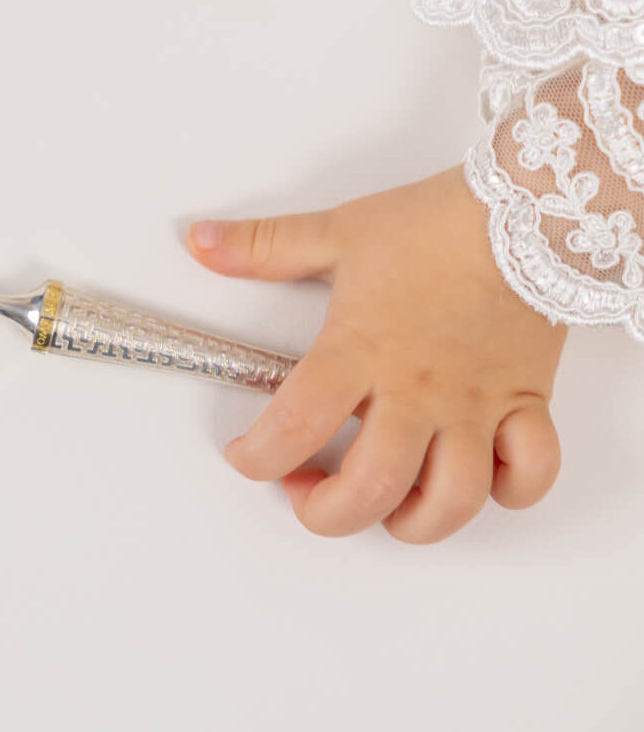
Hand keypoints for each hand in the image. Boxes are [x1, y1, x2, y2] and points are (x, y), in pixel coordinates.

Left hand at [187, 164, 567, 543]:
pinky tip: (476, 480)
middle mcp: (417, 389)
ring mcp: (475, 404)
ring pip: (453, 500)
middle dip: (327, 513)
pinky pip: (531, 472)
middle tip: (308, 493)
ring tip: (385, 506)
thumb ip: (262, 246)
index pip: (295, 425)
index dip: (258, 458)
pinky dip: (507, 494)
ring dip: (411, 523)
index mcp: (360, 349)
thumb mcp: (336, 232)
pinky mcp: (525, 403)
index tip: (246, 456)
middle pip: (372, 487)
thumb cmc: (434, 225)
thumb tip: (200, 241)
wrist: (529, 208)